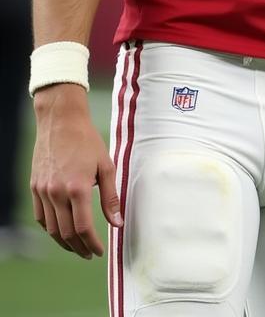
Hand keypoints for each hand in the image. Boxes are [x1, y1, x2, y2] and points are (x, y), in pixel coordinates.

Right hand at [30, 84, 121, 258]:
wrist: (61, 122)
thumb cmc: (88, 141)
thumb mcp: (106, 166)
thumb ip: (110, 197)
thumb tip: (117, 222)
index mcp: (77, 189)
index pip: (84, 228)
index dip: (92, 244)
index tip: (99, 252)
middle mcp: (56, 193)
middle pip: (66, 233)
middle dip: (79, 248)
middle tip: (89, 254)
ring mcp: (43, 191)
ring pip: (51, 229)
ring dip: (64, 243)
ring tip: (77, 247)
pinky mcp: (35, 187)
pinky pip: (40, 217)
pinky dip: (50, 229)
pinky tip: (60, 231)